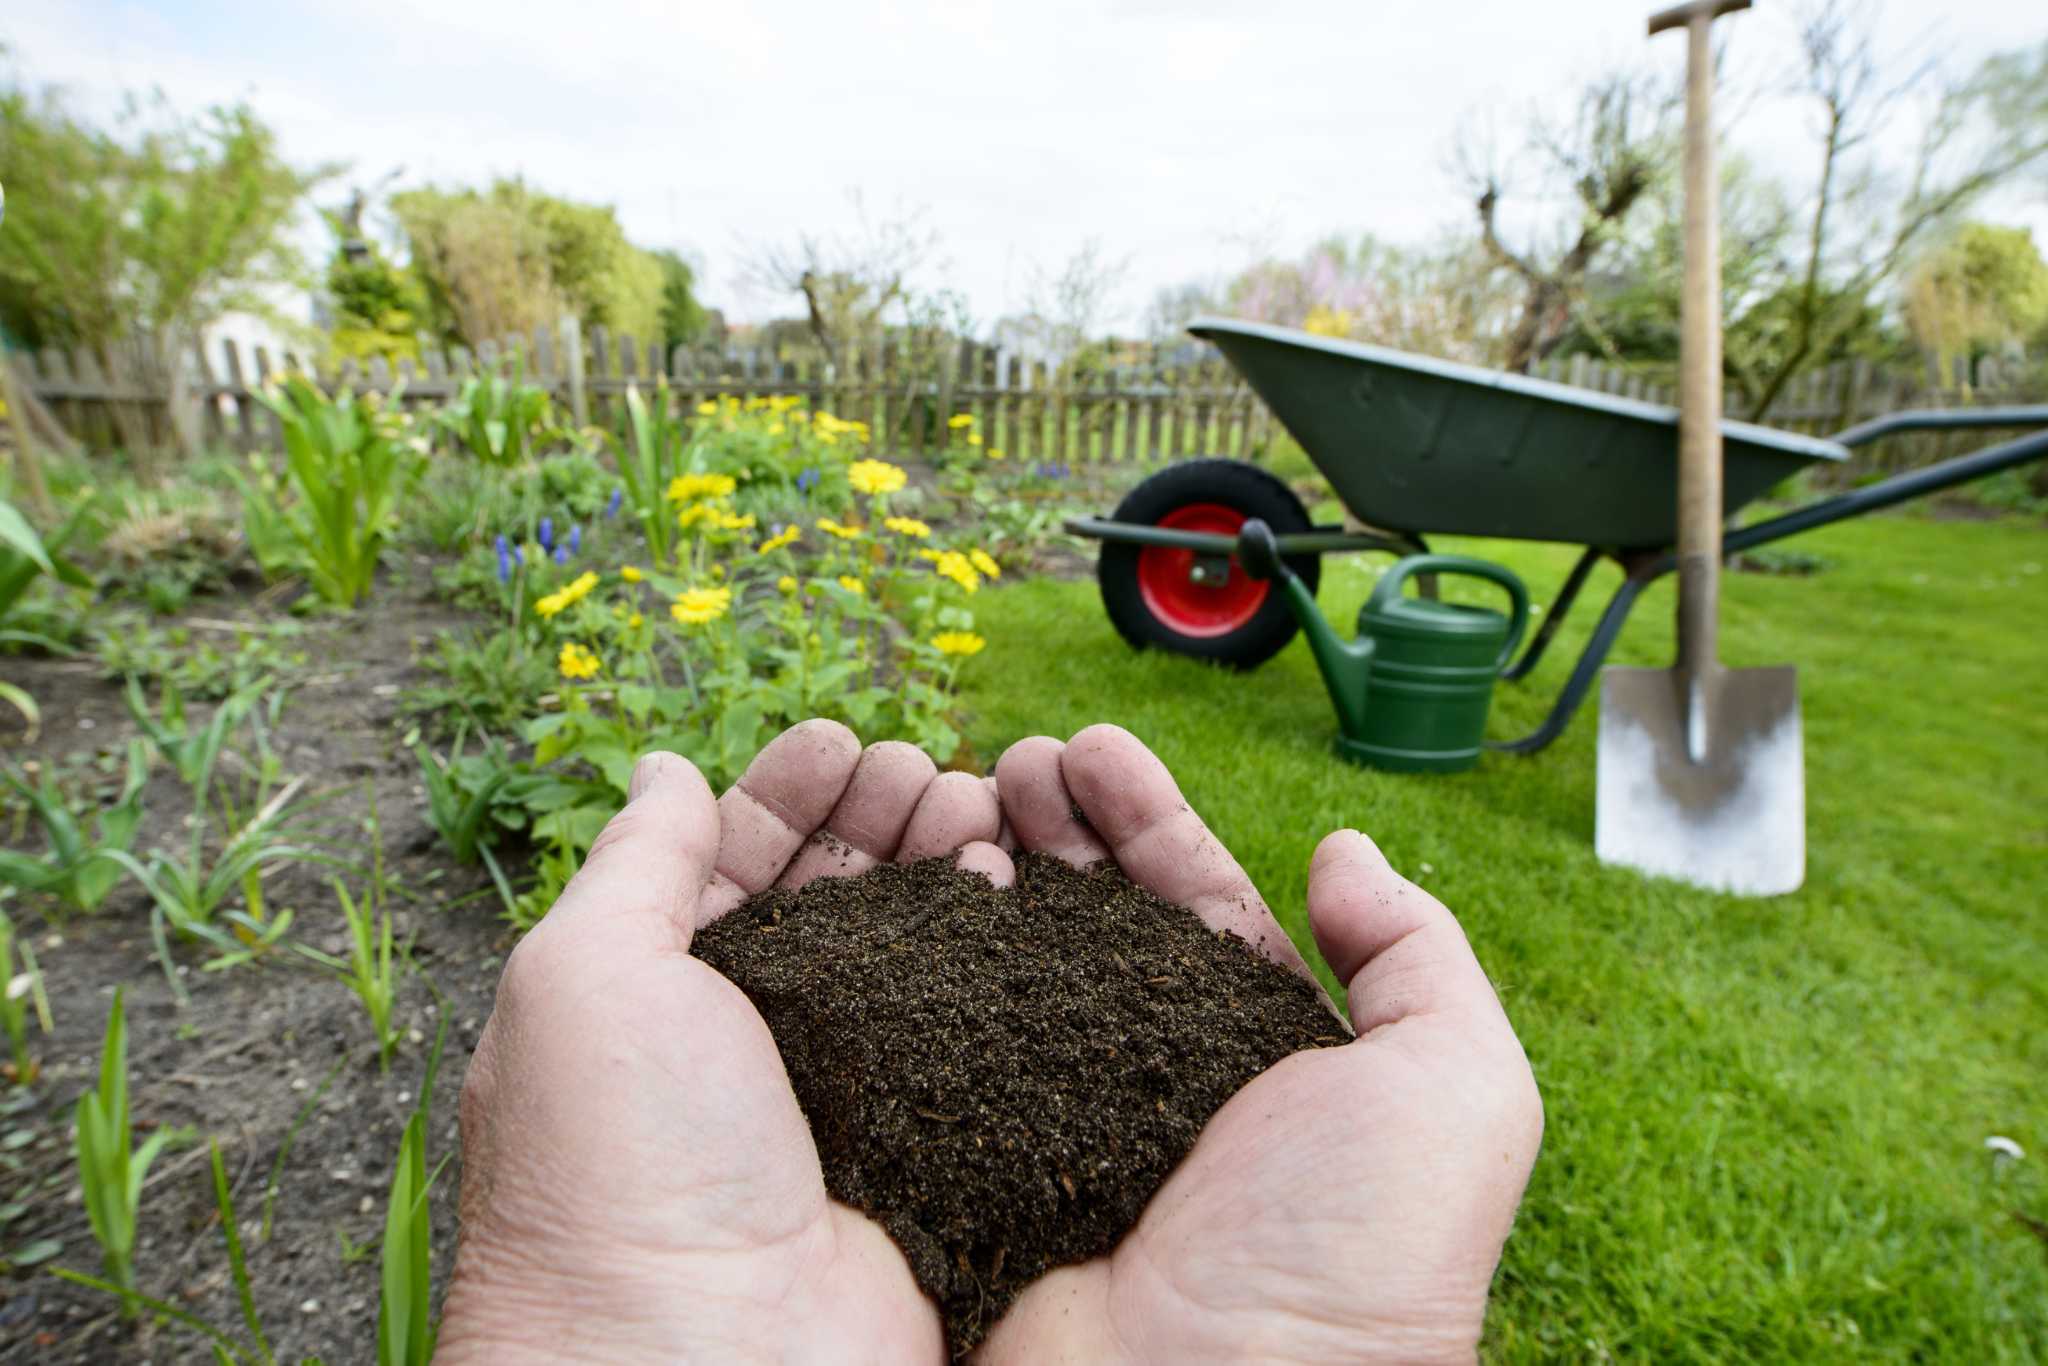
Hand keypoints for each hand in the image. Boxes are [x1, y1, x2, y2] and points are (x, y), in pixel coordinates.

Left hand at [438, 720, 1011, 1362]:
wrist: (701, 1362)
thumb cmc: (618, 1165)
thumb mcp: (585, 975)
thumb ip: (637, 859)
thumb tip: (660, 765)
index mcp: (652, 998)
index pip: (727, 862)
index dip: (784, 790)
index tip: (843, 737)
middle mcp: (747, 1045)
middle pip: (829, 895)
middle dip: (877, 817)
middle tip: (927, 769)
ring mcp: (841, 1098)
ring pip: (908, 951)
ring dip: (941, 866)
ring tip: (980, 810)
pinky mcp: (921, 1147)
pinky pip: (968, 1028)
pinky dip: (993, 954)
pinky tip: (1010, 895)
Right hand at [976, 725, 1542, 1362]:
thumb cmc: (1358, 1259)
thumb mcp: (1454, 1089)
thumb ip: (1419, 957)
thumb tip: (1343, 852)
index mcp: (1259, 1056)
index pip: (1194, 904)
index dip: (1146, 820)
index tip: (1091, 746)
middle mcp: (1153, 1079)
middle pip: (1091, 917)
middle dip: (1055, 825)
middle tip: (1013, 757)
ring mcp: (1056, 1121)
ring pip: (1009, 964)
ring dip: (984, 866)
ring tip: (961, 789)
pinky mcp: (975, 1167)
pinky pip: (939, 1044)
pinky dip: (924, 962)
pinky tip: (918, 887)